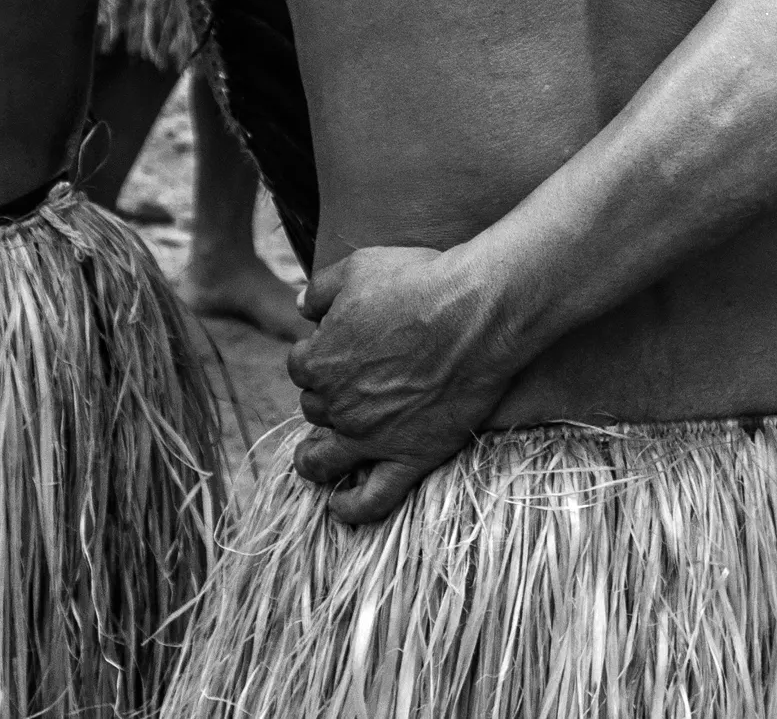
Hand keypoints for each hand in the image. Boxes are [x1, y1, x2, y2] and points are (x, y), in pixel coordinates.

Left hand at [283, 245, 523, 525]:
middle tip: (349, 387)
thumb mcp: (358, 267)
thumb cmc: (419, 281)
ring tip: (314, 461)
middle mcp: (336, 404)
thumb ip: (318, 289)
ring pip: (325, 460)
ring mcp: (371, 436)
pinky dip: (352, 508)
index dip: (318, 354)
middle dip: (325, 397)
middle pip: (315, 408)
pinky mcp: (409, 456)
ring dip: (314, 460)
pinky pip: (373, 498)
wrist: (476, 312)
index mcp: (318, 360)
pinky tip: (341, 508)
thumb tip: (300, 307)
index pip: (301, 365)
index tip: (338, 347)